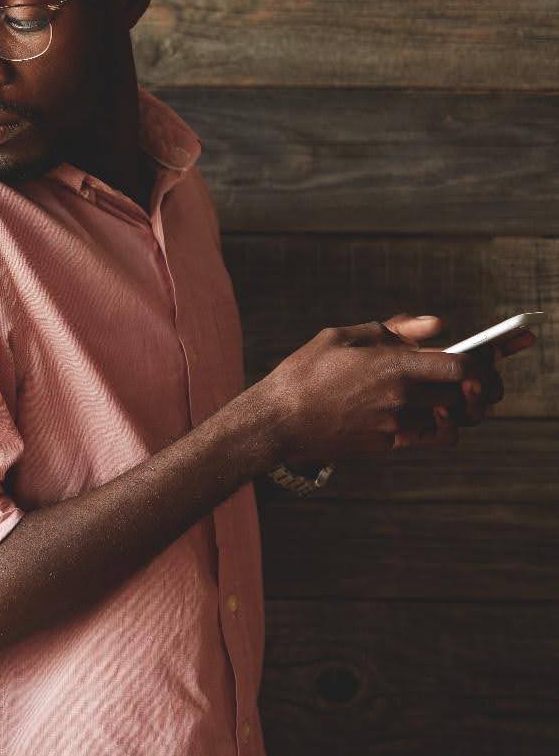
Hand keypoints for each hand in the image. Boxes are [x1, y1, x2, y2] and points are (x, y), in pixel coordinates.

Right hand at [249, 313, 512, 465]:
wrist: (276, 422)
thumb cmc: (304, 373)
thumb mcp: (341, 337)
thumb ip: (394, 329)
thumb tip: (436, 325)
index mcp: (393, 366)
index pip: (463, 367)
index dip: (486, 362)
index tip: (493, 355)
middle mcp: (400, 399)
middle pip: (466, 397)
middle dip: (482, 387)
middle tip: (482, 380)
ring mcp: (394, 425)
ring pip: (451, 421)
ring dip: (460, 409)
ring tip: (455, 397)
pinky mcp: (385, 444)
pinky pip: (424, 436)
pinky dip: (433, 425)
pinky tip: (423, 413)